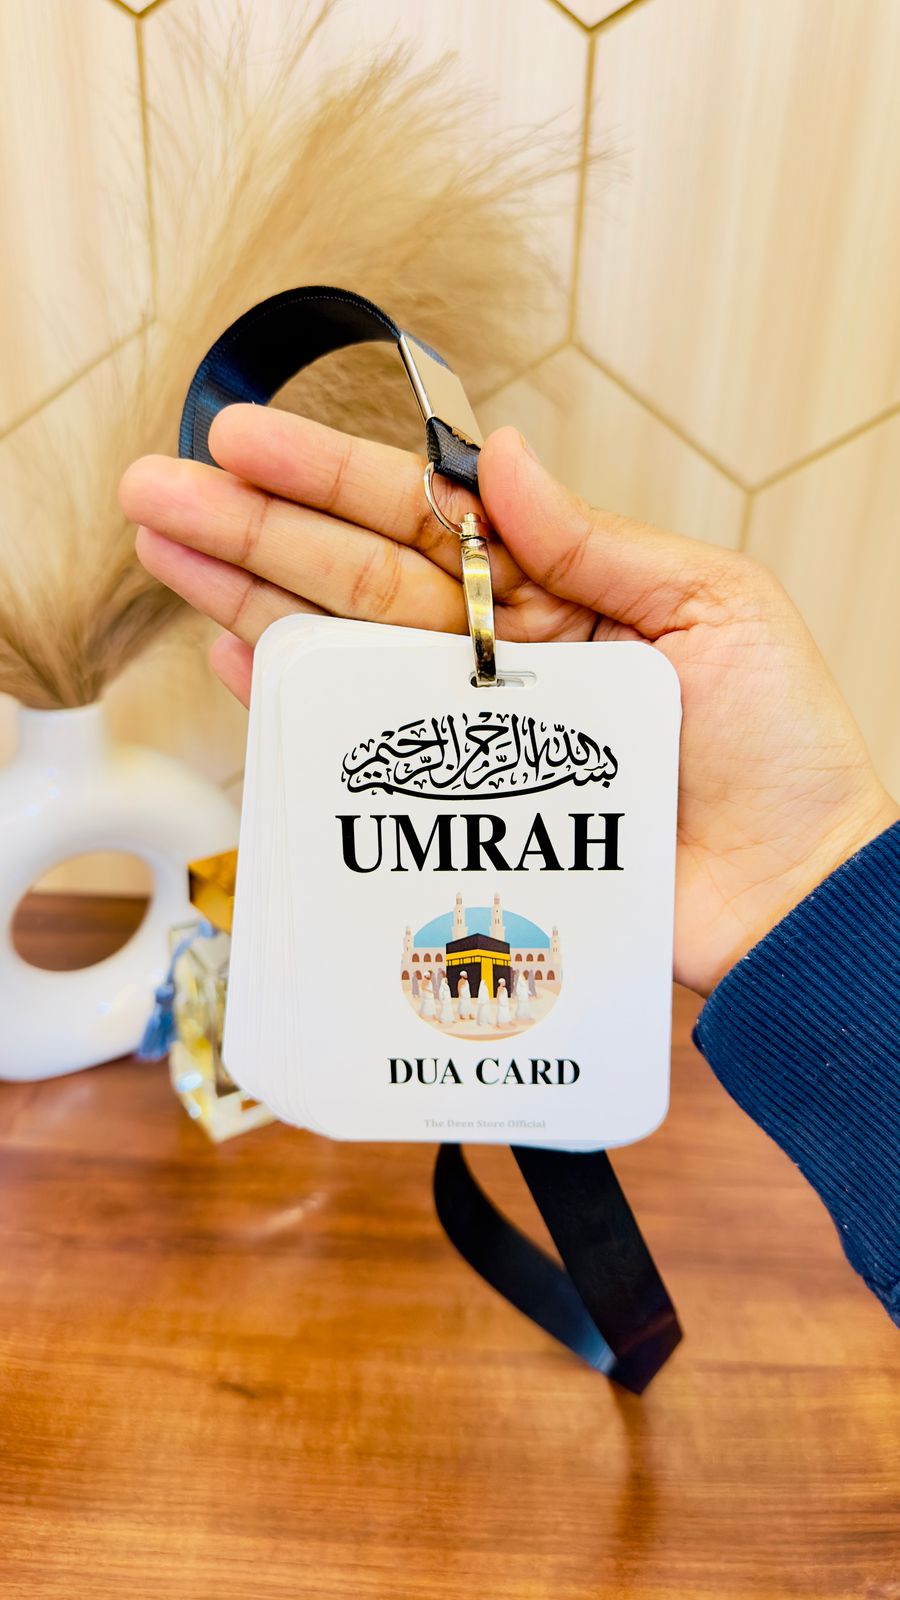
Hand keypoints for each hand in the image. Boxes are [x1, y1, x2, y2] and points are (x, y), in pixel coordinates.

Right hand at [120, 408, 897, 995]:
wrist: (797, 894)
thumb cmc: (784, 752)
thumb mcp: (715, 608)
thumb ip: (599, 540)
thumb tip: (499, 457)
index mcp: (558, 590)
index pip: (422, 518)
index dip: (329, 476)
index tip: (242, 437)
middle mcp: (500, 656)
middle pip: (354, 576)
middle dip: (252, 528)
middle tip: (156, 487)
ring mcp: (473, 736)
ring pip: (339, 651)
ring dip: (244, 600)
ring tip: (162, 549)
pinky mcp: (460, 814)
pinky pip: (358, 753)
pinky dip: (294, 706)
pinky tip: (231, 659)